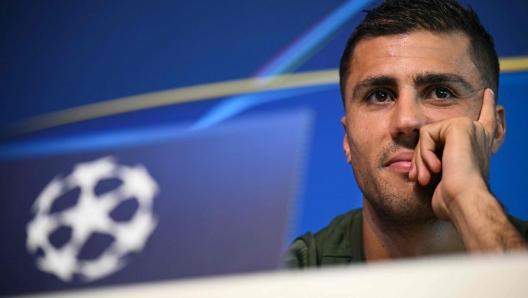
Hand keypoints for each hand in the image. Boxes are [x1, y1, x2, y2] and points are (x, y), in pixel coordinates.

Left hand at [409, 89, 525, 249]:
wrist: (465, 200)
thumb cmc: (453, 197)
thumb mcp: (443, 178)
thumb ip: (435, 163)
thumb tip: (409, 166)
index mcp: (480, 144)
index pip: (486, 120)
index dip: (487, 106)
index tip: (488, 93)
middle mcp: (478, 133)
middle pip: (435, 132)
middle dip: (421, 157)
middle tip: (420, 179)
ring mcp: (469, 127)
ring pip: (426, 136)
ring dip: (420, 160)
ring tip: (425, 179)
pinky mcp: (459, 126)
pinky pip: (426, 135)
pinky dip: (423, 154)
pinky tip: (435, 168)